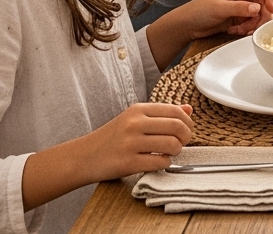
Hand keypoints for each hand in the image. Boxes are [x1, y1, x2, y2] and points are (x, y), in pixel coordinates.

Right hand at [22, 102, 195, 208]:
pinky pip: (160, 162)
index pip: (176, 111)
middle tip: (180, 143)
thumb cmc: (113, 137)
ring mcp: (130, 143)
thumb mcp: (134, 118)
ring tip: (168, 153)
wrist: (83, 156)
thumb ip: (162, 113)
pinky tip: (157, 162)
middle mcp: (134, 123)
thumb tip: (189, 109)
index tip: (186, 130)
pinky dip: (165, 163)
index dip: (187, 122)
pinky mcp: (128, 162)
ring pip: (172, 145)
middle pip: (178, 127)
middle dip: (186, 137)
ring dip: (176, 152)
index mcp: (138, 110)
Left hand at [146, 0, 272, 67]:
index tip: (272, 9)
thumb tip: (258, 8)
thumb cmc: (199, 11)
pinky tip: (234, 31)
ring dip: (253, 25)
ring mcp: (241, 8)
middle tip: (256, 26)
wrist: (187, 26)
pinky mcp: (239, 19)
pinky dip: (246, 30)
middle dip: (261, 16)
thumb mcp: (220, 8)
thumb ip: (239, 8)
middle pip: (263, 4)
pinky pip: (251, 24)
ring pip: (259, 16)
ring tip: (240, 30)